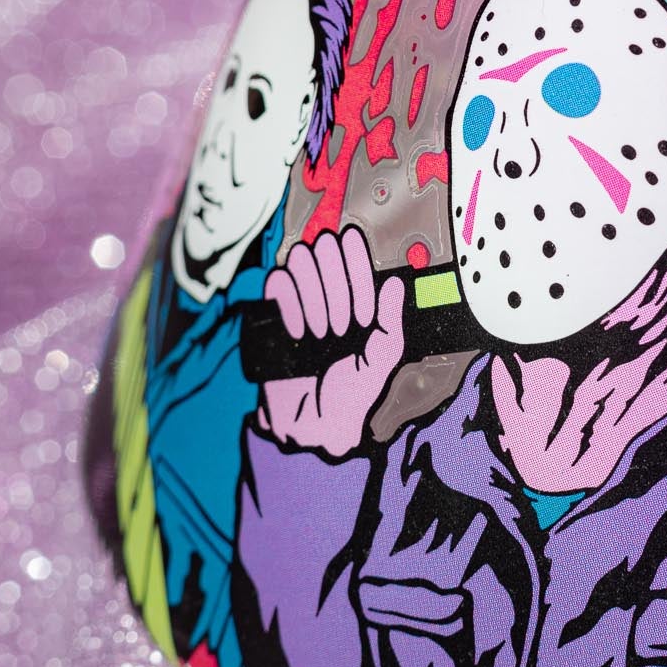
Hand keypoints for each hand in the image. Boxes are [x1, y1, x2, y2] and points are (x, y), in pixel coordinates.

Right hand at [258, 226, 403, 457]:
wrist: (317, 426)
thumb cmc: (352, 395)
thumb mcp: (382, 359)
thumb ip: (391, 321)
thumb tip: (395, 283)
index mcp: (354, 307)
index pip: (354, 266)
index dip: (354, 254)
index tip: (353, 240)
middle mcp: (326, 300)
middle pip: (325, 257)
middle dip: (336, 278)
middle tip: (344, 320)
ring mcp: (297, 306)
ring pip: (299, 265)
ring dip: (314, 293)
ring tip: (324, 332)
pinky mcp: (271, 319)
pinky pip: (274, 287)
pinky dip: (287, 302)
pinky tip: (299, 331)